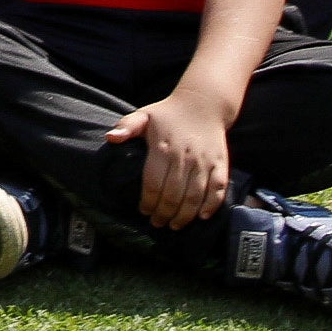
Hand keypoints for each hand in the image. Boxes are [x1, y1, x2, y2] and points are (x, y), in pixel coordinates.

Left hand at [109, 84, 233, 229]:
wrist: (203, 104)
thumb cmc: (168, 114)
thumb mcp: (144, 115)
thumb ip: (127, 126)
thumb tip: (110, 137)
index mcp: (163, 147)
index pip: (153, 183)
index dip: (148, 201)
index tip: (143, 211)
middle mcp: (185, 157)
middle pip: (173, 195)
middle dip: (164, 214)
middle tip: (158, 223)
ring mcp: (205, 162)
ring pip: (195, 196)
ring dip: (185, 216)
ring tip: (175, 225)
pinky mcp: (221, 164)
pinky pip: (218, 189)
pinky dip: (212, 206)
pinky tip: (202, 217)